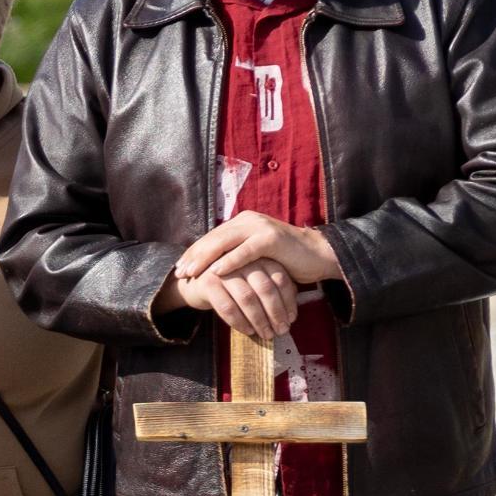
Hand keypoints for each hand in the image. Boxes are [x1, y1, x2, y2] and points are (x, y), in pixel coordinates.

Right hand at [166, 258, 310, 341]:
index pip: (280, 279)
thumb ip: (272, 289)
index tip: (291, 320)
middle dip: (275, 313)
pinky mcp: (208, 283)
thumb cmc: (231, 285)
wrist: (193, 282)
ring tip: (266, 334)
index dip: (288, 302)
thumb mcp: (253, 281)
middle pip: (265, 289)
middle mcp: (242, 260)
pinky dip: (239, 321)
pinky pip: (227, 307)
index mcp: (259, 257)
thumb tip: (291, 315)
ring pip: (247, 298)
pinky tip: (248, 331)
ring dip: (259, 320)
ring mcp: (224, 271)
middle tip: (281, 331)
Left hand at [177, 211, 342, 289]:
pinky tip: (215, 272)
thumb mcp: (254, 256)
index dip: (192, 253)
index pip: (211, 237)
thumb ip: (234, 254)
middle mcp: (248, 221)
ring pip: (225, 243)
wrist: (317, 256)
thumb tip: (208, 268)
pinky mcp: (271, 238)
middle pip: (213, 238)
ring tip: (191, 274)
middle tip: (179, 273)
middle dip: (193, 257)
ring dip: (205, 259)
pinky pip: (245, 251)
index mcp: (242, 223)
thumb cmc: (284, 260)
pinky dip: (229, 262)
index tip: (177, 269)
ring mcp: (260, 227)